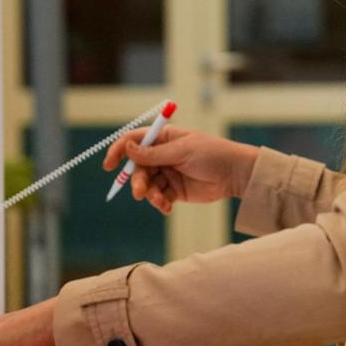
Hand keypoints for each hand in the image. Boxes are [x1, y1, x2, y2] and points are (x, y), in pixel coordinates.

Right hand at [103, 125, 257, 214]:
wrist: (236, 174)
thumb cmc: (212, 154)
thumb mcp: (182, 151)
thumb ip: (154, 153)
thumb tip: (128, 148)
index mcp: (164, 138)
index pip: (134, 141)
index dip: (119, 151)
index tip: (109, 165)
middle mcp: (162, 155)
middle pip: (138, 167)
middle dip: (137, 180)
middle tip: (140, 192)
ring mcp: (168, 173)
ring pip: (147, 185)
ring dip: (150, 194)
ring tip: (161, 201)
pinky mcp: (174, 190)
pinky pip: (159, 198)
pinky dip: (160, 203)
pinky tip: (167, 207)